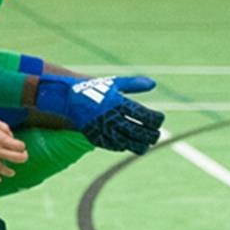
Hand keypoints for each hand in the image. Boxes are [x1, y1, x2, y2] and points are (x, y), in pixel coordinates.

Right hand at [0, 112, 27, 182]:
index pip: (19, 146)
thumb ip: (2, 125)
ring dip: (10, 171)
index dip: (22, 146)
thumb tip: (9, 133)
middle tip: (22, 157)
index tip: (19, 145)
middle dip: (23, 158)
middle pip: (17, 158)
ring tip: (12, 172)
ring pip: (3, 169)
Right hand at [34, 75, 164, 153]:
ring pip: (129, 143)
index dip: (156, 119)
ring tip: (146, 143)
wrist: (69, 99)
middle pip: (139, 132)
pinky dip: (125, 146)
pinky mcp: (97, 138)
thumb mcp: (114, 84)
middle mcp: (112, 118)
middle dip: (152, 134)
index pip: (145, 115)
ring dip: (141, 145)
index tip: (160, 118)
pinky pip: (115, 146)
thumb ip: (134, 84)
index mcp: (119, 103)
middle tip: (156, 134)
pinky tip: (130, 143)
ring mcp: (104, 129)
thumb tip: (153, 84)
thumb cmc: (94, 89)